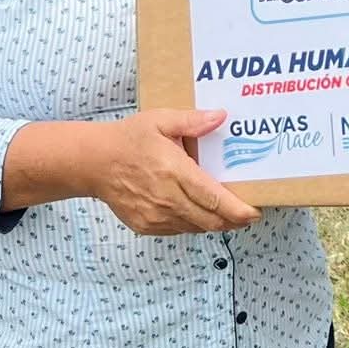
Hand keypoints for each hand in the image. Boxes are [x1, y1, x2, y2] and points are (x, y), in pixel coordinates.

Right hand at [91, 108, 262, 235]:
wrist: (94, 162)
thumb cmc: (129, 139)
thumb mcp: (161, 120)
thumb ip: (192, 121)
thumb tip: (221, 117)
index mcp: (174, 172)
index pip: (213, 198)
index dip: (238, 210)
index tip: (255, 212)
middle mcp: (166, 198)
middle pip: (210, 220)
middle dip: (234, 220)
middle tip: (249, 213)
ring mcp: (155, 216)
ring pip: (196, 228)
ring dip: (214, 223)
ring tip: (227, 211)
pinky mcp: (145, 226)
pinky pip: (178, 230)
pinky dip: (193, 224)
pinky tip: (198, 211)